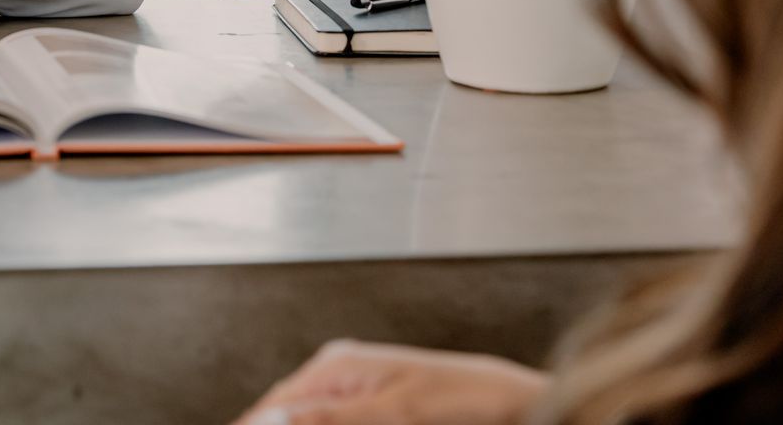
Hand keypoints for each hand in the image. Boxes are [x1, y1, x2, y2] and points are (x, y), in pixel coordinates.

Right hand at [232, 341, 546, 424]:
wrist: (507, 402)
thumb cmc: (463, 399)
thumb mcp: (398, 413)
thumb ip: (337, 418)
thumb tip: (284, 419)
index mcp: (337, 365)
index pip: (274, 405)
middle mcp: (337, 373)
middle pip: (284, 413)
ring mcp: (350, 391)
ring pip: (305, 417)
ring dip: (294, 423)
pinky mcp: (366, 408)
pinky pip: (328, 420)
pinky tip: (314, 424)